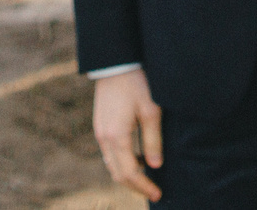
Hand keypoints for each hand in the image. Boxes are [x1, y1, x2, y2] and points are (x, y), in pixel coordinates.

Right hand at [92, 69, 162, 200]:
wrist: (115, 62)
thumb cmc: (137, 83)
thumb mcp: (151, 111)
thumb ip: (152, 141)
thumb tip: (155, 166)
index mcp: (116, 137)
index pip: (129, 174)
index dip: (144, 187)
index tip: (158, 194)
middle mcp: (103, 138)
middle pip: (117, 174)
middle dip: (135, 186)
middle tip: (154, 190)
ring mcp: (99, 131)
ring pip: (111, 165)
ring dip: (127, 174)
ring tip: (147, 176)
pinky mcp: (99, 125)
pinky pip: (108, 153)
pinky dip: (121, 162)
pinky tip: (136, 158)